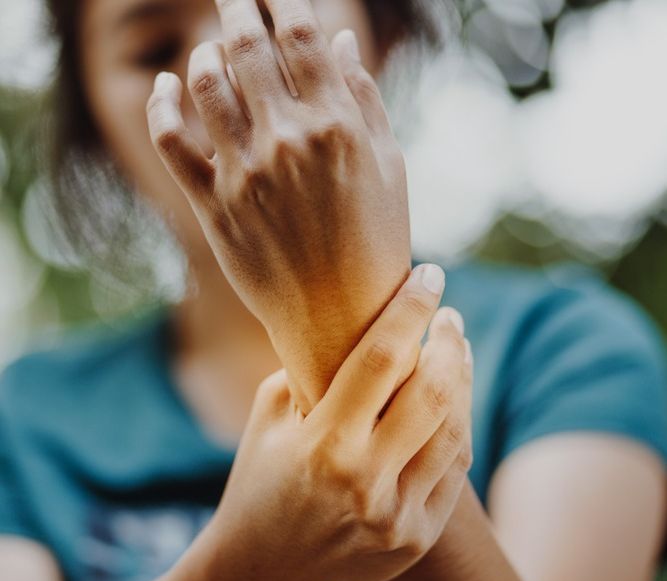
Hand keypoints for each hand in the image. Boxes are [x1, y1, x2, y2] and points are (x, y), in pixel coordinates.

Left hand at [146, 0, 411, 409]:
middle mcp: (286, 141)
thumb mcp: (390, 171)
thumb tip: (337, 40)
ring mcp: (243, 173)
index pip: (300, 33)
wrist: (341, 319)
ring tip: (214, 48)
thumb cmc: (376, 245)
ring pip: (205, 83)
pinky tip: (165, 86)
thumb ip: (364, 101)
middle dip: (237, 8)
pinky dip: (161, 104)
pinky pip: (171, 141)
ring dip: (206, 52)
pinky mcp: (212, 207)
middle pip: (246, 46)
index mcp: (336, 126)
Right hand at [189, 265, 472, 580]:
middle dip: (448, 341)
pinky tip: (453, 398)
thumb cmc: (259, 478)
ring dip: (462, 379)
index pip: (380, 358)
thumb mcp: (270, 414)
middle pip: (431, 392)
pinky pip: (454, 469)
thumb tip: (360, 322)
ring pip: (454, 430)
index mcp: (320, 445)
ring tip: (458, 348)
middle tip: (448, 316)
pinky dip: (457, 425)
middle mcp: (364, 483)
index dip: (410, 308)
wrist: (261, 569)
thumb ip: (312, 368)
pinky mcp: (415, 538)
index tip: (430, 274)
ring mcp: (397, 518)